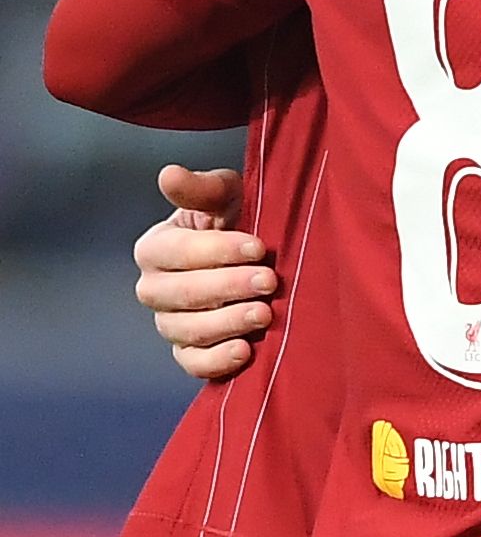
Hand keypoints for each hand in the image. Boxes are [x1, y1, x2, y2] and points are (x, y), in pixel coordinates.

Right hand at [133, 165, 273, 381]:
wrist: (264, 257)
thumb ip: (201, 189)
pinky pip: (193, 363)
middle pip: (179, 293)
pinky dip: (216, 361)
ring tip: (265, 314)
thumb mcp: (228, 196)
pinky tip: (246, 351)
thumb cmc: (241, 219)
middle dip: (227, 286)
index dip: (215, 250)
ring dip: (226, 323)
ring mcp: (170, 322)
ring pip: (185, 330)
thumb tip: (169, 174)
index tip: (258, 247)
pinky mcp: (190, 351)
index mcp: (156, 248)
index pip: (175, 252)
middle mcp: (155, 288)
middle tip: (269, 280)